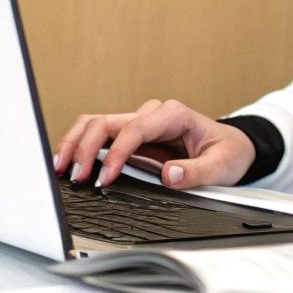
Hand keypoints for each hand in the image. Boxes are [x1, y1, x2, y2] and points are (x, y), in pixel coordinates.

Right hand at [53, 98, 256, 189]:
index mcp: (173, 115)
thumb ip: (197, 172)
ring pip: (96, 123)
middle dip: (85, 147)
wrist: (232, 147)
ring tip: (61, 167)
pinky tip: (71, 163)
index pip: (134, 129)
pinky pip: (101, 135)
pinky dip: (83, 147)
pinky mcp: (133, 135)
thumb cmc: (228, 152)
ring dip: (76, 143)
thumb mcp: (222, 166)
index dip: (115, 154)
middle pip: (106, 121)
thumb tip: (169, 174)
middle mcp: (152, 114)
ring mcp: (140, 123)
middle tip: (74, 175)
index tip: (103, 178)